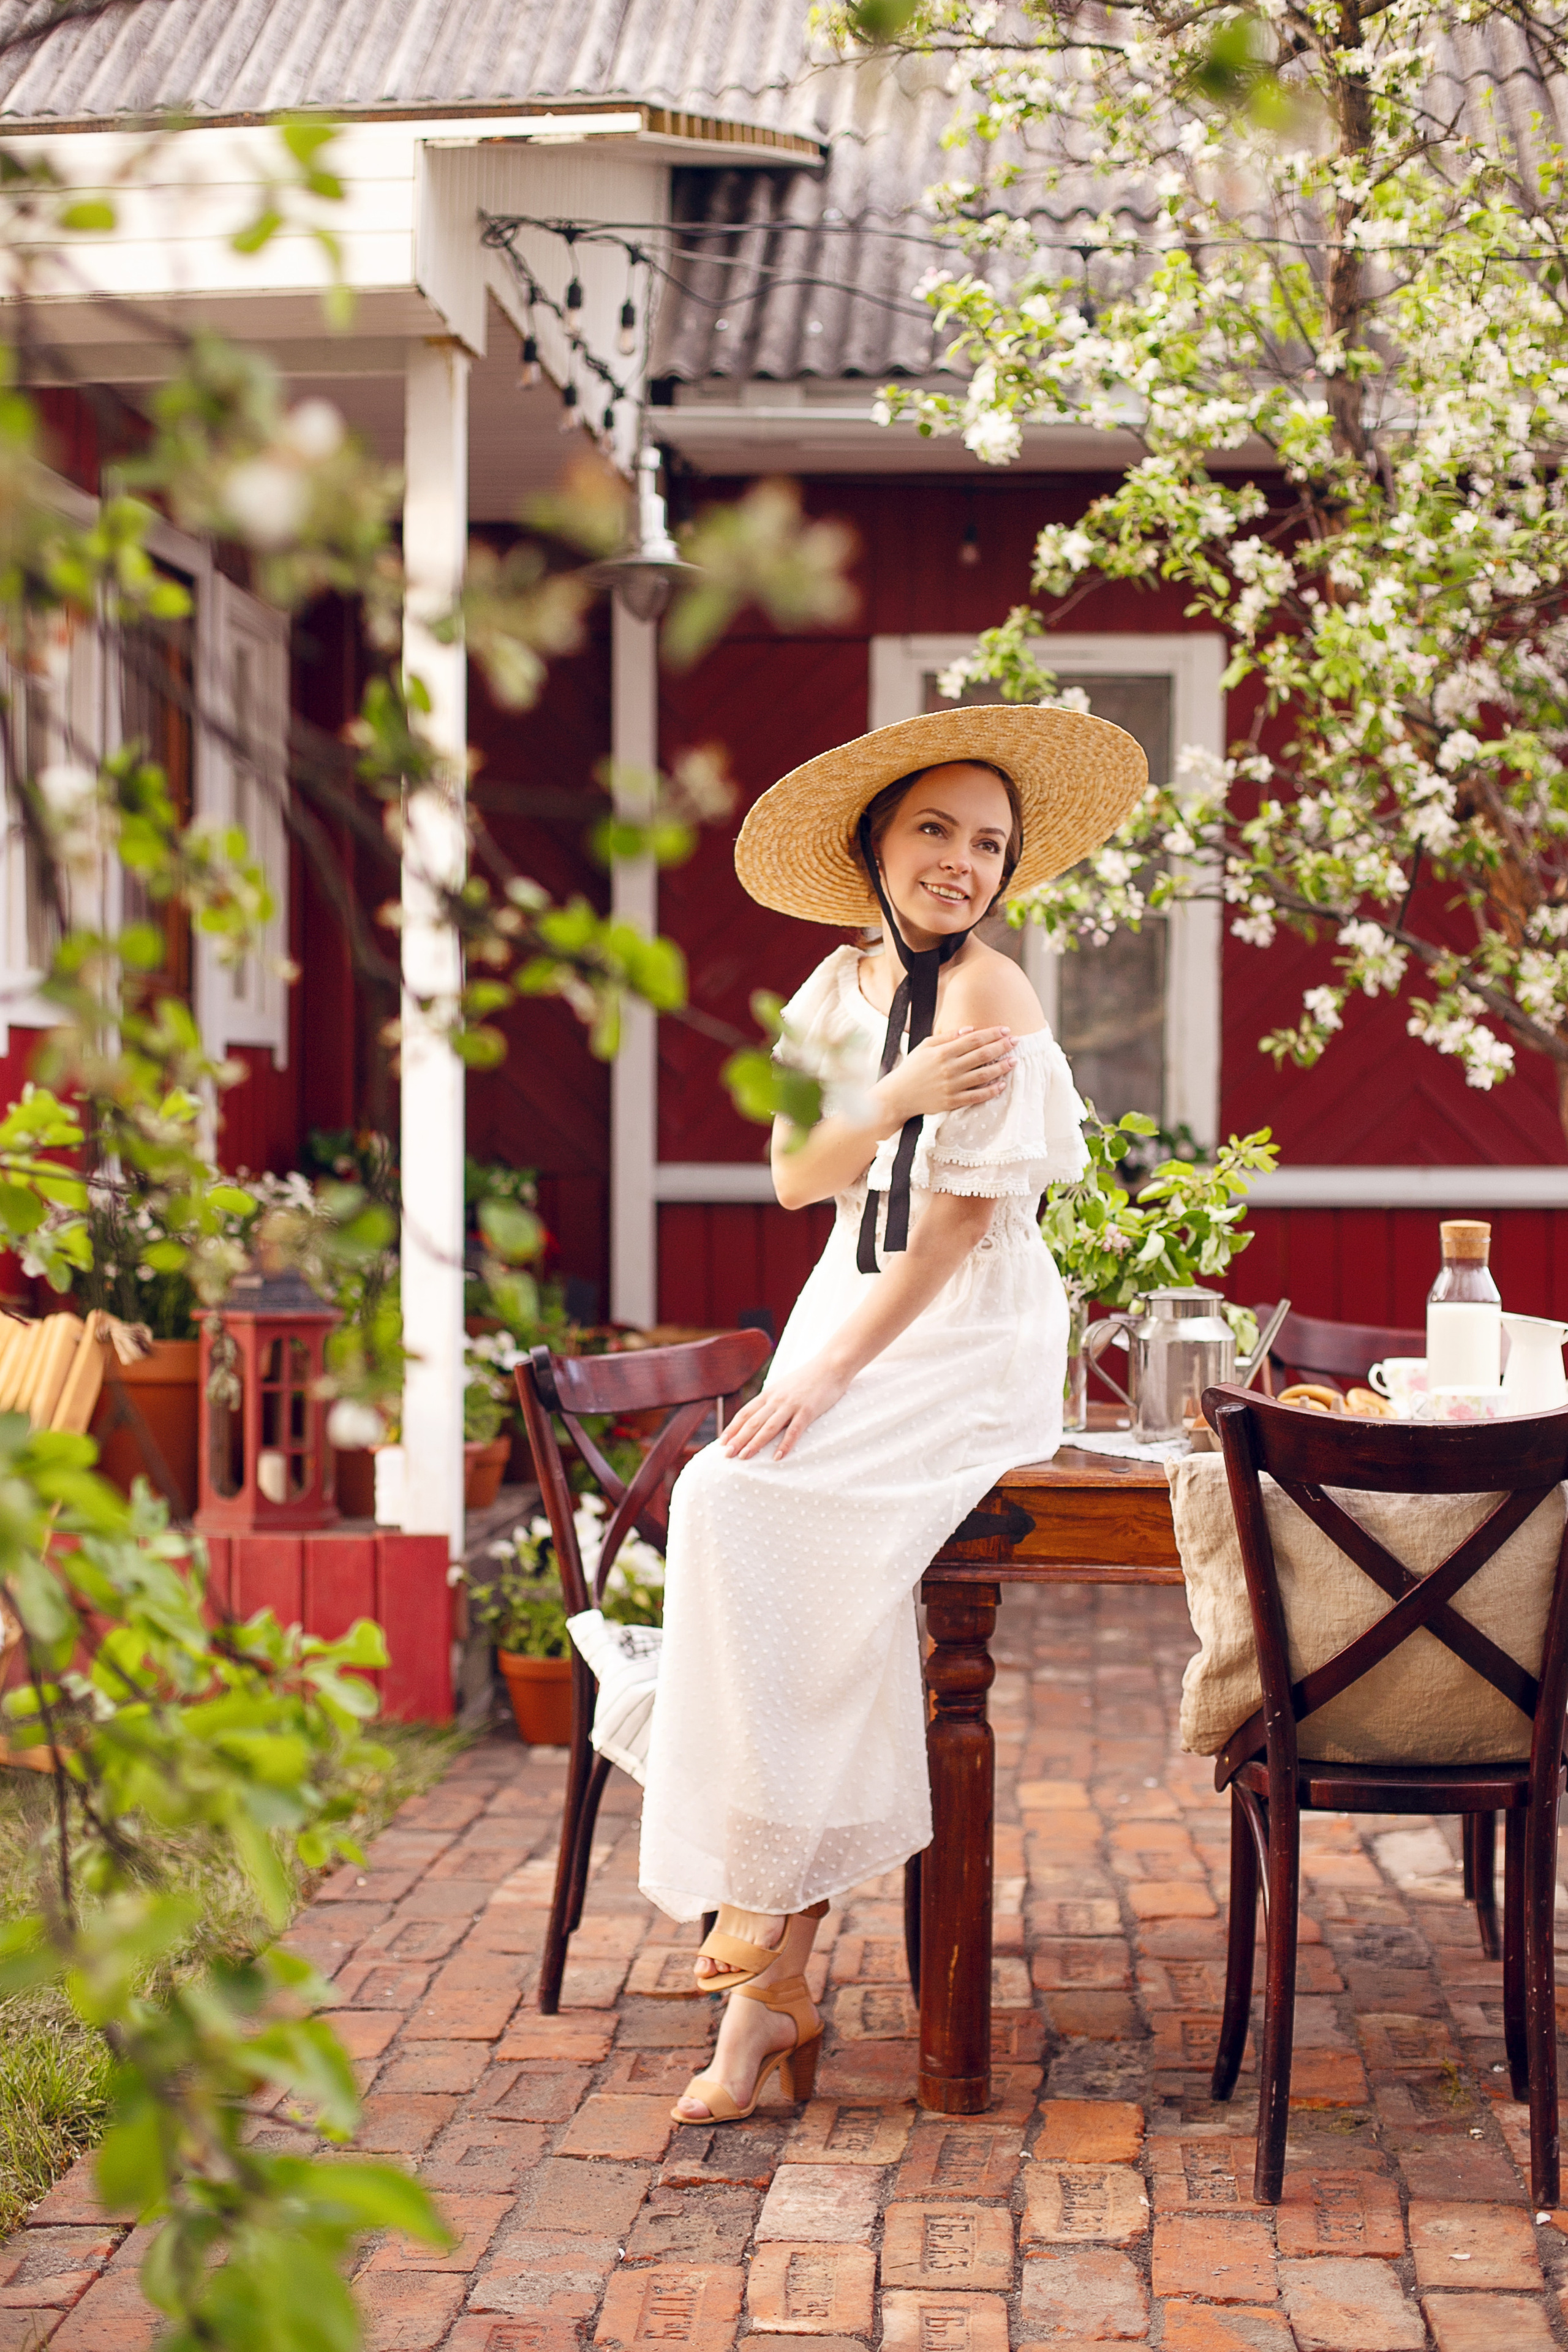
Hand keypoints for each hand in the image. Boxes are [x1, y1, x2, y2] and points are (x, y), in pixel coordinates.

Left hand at [720, 1353, 851, 1462]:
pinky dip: (785, 1444)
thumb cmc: (809, 1378)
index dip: (732, 1427)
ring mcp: (791, 1405)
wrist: (831, 1365)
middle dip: (738, 1439)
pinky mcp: (808, 1410)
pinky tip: (777, 1457)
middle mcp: (776, 1399)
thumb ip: (772, 1400)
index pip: (745, 1413)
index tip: (722, 1441)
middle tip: (727, 1454)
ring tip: (744, 1457)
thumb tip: (761, 1415)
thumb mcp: (784, 1387)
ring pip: (769, 1427)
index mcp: (769, 1394)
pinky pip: (794, 1430)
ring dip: (755, 1443)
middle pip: (753, 1422)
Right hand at [877, 1025, 1013, 1126]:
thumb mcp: (925, 1046)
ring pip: (983, 1075)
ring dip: (1001, 1067)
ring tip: (1014, 1061)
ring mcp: (952, 1086)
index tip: (1006, 1029)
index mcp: (942, 1052)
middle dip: (1002, 1046)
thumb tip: (970, 1029)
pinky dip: (991, 1091)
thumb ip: (947, 1036)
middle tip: (1017, 1041)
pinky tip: (1002, 1084)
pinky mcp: (952, 1102)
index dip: (992, 1033)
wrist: (898, 1095)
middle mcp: (949, 1068)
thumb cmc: (912, 1068)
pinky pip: (976, 1096)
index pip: (974, 1039)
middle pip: (982, 1055)